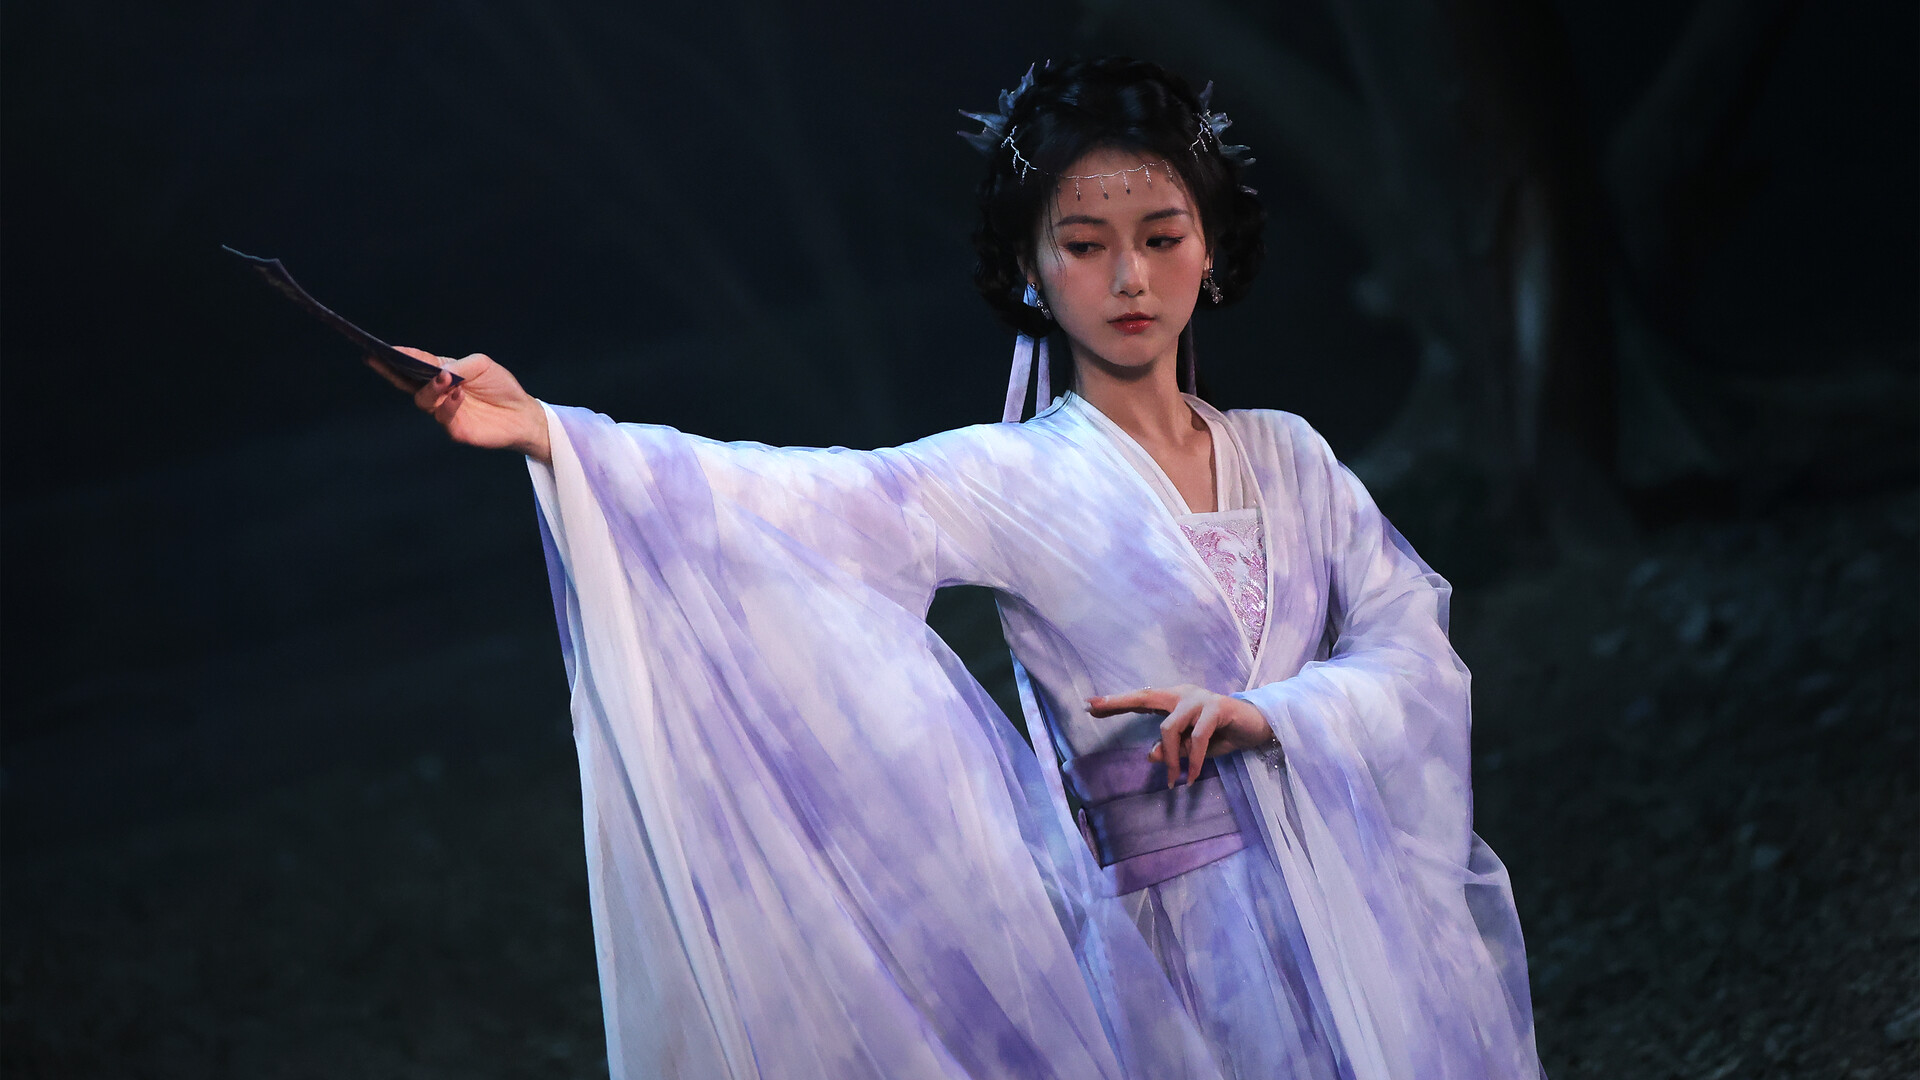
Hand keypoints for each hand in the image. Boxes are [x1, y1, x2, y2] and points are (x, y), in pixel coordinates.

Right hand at [376, 347, 550, 462]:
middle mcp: (437, 392)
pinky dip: (449, 403)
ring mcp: (443, 411)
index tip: (381, 349)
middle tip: (381, 359)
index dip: (397, 356)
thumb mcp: (481, 365)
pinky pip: (443, 416)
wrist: (522, 413)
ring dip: (431, 387)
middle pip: (406, 382)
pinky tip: (459, 394)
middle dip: (391, 370)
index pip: (415, 363)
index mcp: (440, 372)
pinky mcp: (454, 429)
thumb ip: (459, 365)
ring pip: (423, 399)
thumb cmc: (500, 386)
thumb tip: (441, 371)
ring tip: (445, 379)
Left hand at [1087, 684, 1275, 787]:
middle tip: (1093, 709)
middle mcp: (1184, 694)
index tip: (1088, 706)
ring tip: (1171, 781)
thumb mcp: (1193, 747)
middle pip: (1146, 696)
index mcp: (1175, 700)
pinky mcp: (1218, 707)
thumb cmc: (1224, 735)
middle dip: (1118, 702)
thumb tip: (1150, 756)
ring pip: (1170, 727)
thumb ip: (1173, 749)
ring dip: (1168, 758)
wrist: (1261, 728)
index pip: (1141, 699)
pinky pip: (1197, 737)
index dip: (1115, 702)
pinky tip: (1191, 775)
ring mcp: (1201, 699)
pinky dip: (1192, 759)